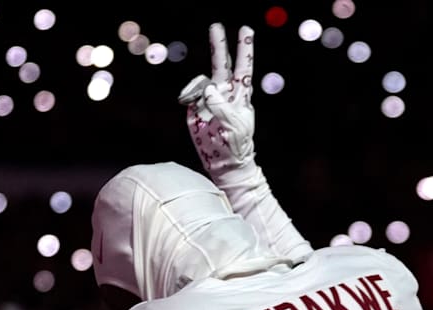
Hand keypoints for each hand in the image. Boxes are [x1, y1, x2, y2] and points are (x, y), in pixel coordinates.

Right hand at [178, 23, 255, 174]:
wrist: (223, 161)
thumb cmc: (236, 145)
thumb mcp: (234, 127)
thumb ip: (222, 106)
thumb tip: (209, 87)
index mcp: (240, 95)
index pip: (243, 67)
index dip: (244, 48)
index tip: (246, 29)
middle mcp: (224, 91)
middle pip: (221, 63)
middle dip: (218, 45)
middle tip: (215, 25)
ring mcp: (208, 98)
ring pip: (200, 80)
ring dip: (195, 87)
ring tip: (194, 104)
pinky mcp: (195, 106)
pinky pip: (189, 93)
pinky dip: (187, 95)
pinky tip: (186, 103)